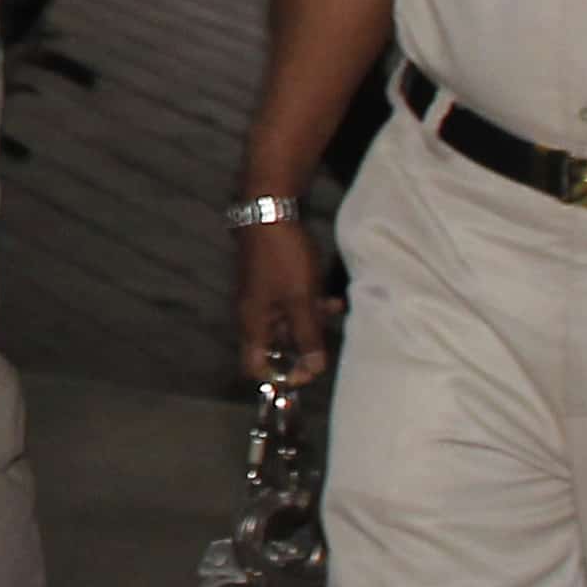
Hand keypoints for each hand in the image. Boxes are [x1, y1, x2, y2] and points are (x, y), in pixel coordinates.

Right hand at [234, 218, 335, 386]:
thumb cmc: (283, 257)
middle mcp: (254, 314)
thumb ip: (307, 336)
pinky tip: (329, 296)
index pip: (255, 367)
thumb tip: (313, 369)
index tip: (306, 372)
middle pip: (275, 346)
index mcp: (253, 323)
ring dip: (312, 321)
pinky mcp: (272, 280)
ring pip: (288, 322)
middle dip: (304, 345)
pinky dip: (309, 303)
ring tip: (333, 308)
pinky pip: (291, 302)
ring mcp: (262, 295)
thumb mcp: (301, 300)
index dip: (279, 377)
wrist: (269, 209)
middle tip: (328, 339)